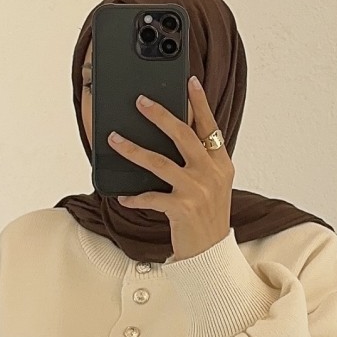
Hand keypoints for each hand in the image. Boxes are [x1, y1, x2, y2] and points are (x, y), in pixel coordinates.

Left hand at [107, 75, 233, 261]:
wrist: (211, 254)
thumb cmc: (208, 219)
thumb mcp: (213, 186)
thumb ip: (202, 162)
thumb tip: (178, 137)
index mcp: (221, 164)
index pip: (209, 127)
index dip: (199, 103)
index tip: (190, 81)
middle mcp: (210, 174)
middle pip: (183, 135)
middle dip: (160, 115)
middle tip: (141, 101)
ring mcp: (196, 190)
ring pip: (160, 162)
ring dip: (134, 150)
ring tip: (115, 140)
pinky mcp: (181, 209)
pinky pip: (151, 197)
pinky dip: (135, 196)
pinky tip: (123, 196)